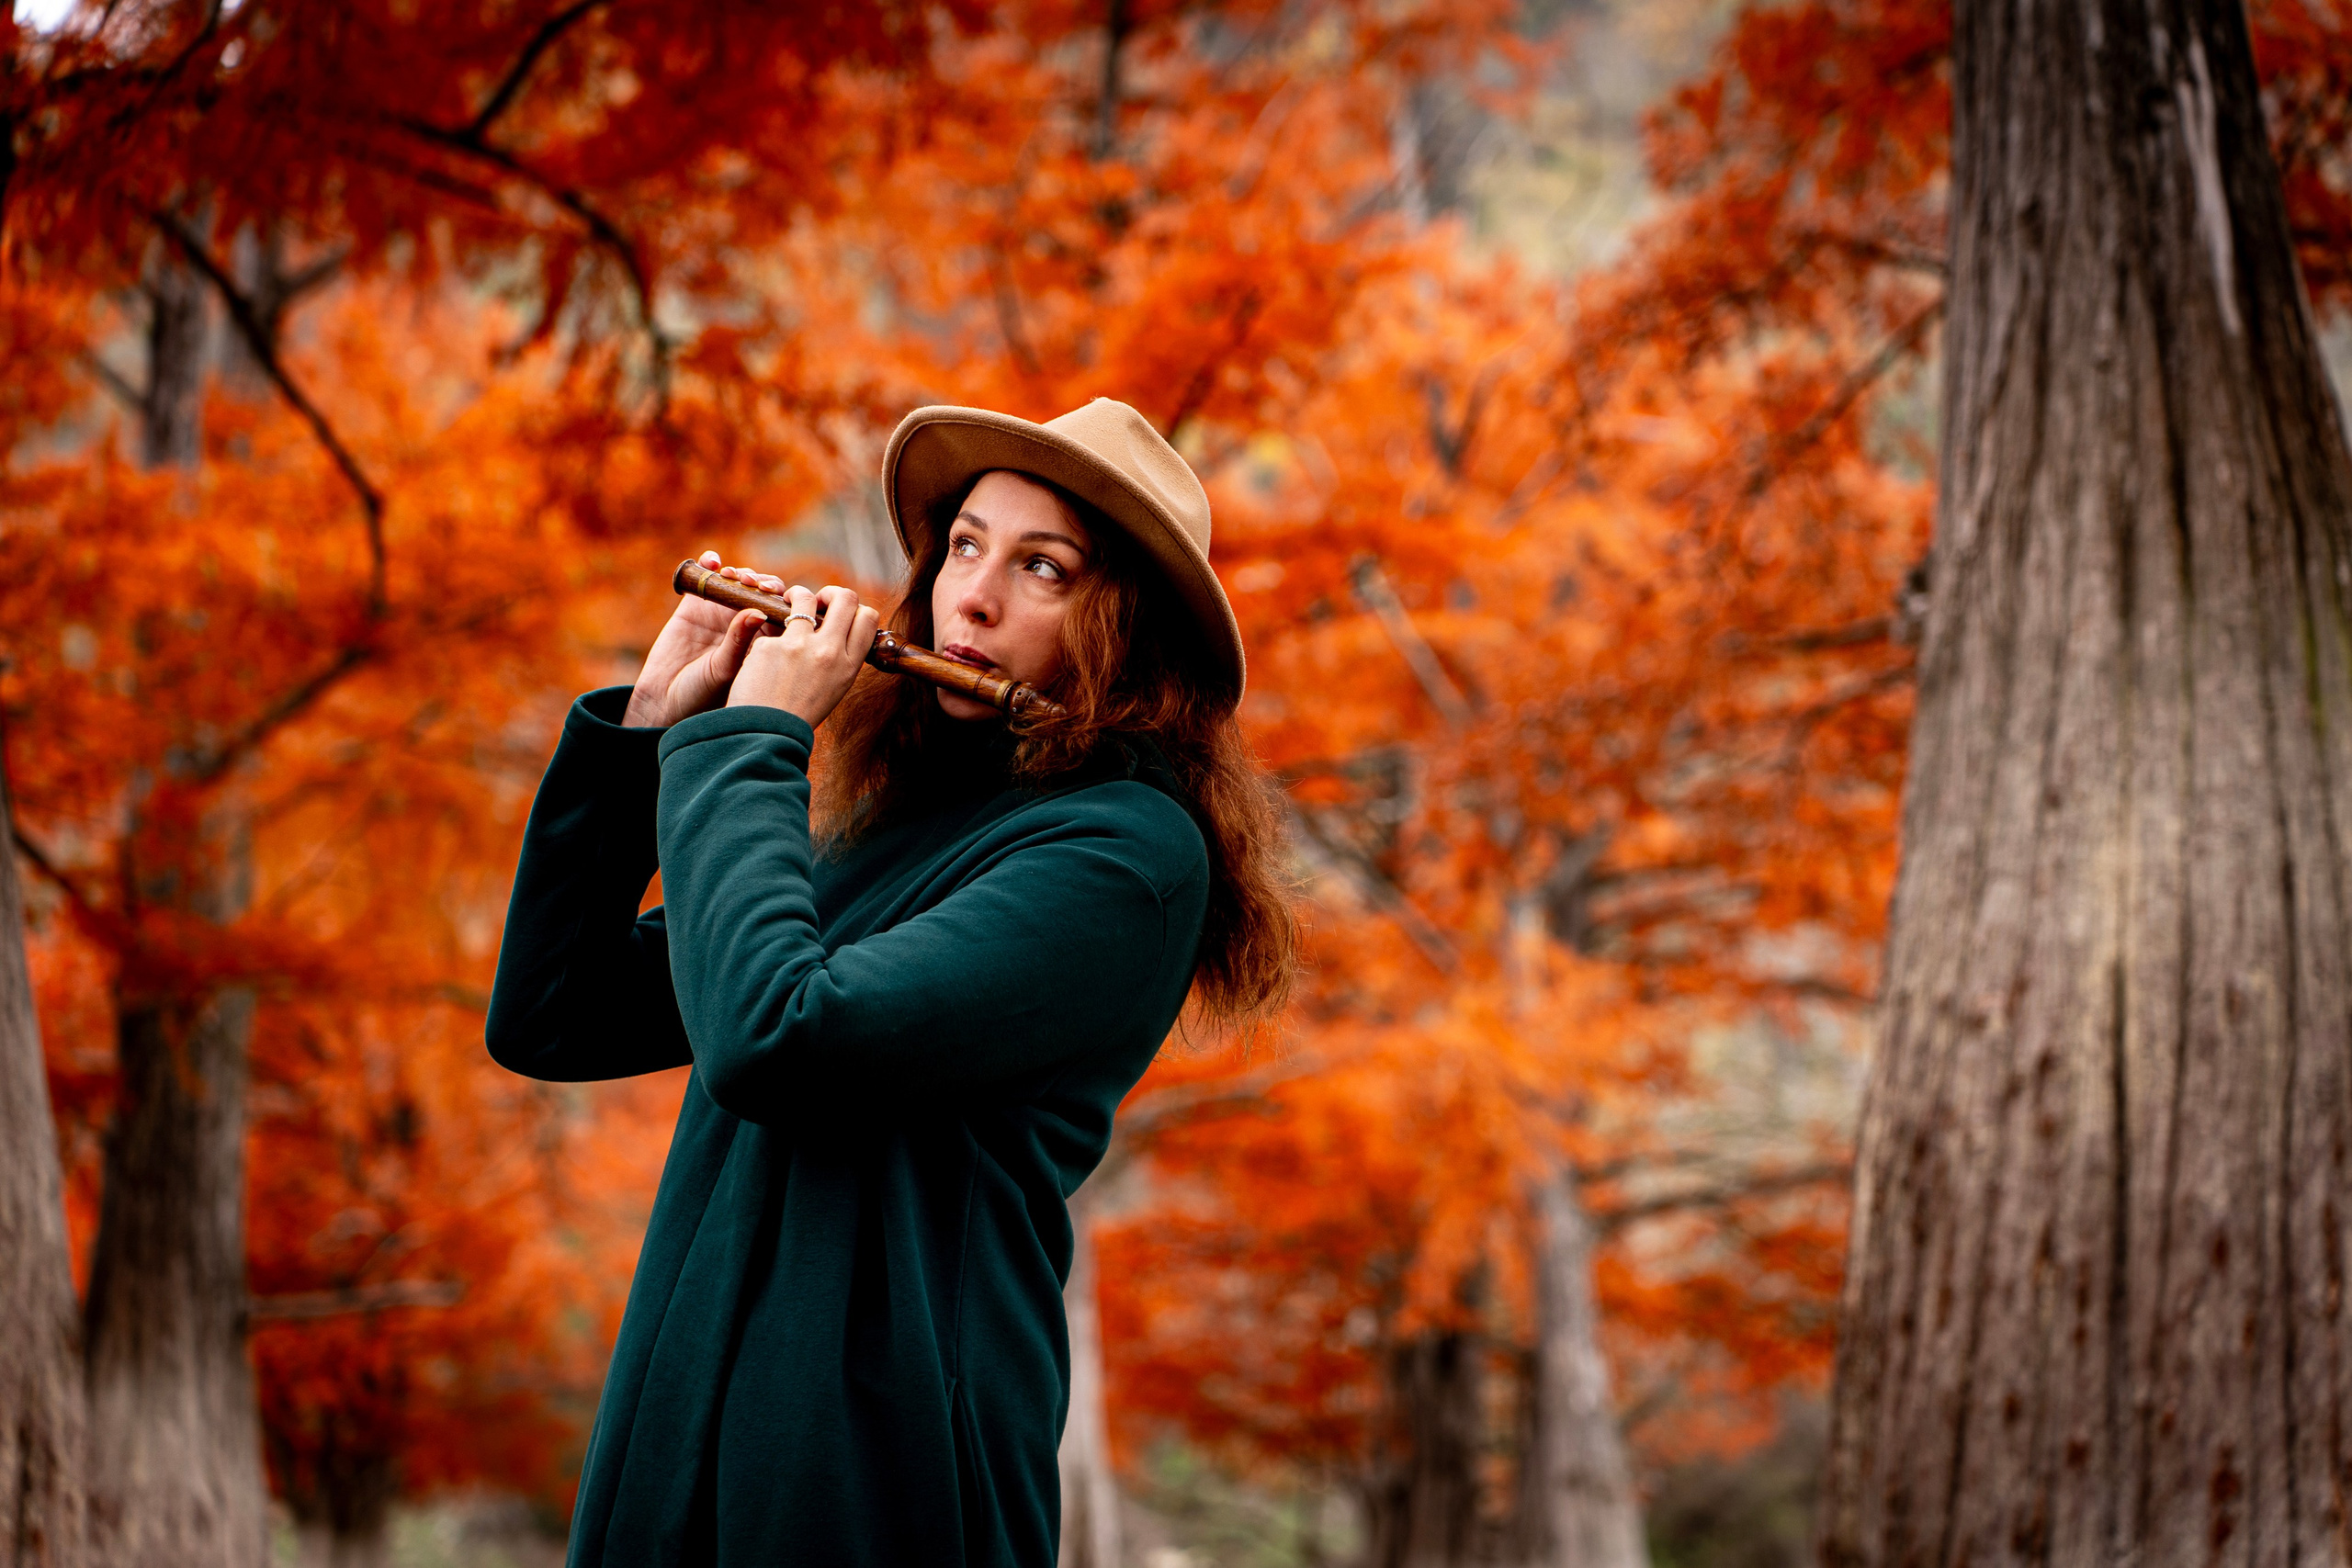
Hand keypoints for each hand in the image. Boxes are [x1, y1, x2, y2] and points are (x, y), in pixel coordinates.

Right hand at [623, 552, 787, 727]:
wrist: (664, 701)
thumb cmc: (703, 695)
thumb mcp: (725, 669)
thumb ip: (740, 641)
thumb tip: (759, 611)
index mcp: (764, 643)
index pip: (783, 614)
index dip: (784, 601)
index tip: (778, 596)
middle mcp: (745, 624)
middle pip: (763, 593)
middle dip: (763, 583)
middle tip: (756, 584)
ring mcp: (721, 613)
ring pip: (738, 581)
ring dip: (740, 573)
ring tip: (733, 576)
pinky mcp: (695, 604)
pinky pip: (706, 576)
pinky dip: (710, 563)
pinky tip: (712, 561)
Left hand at [726, 583, 881, 727]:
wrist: (766, 736)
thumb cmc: (798, 713)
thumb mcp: (833, 687)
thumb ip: (838, 658)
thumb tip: (836, 627)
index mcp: (849, 665)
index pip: (868, 617)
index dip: (854, 608)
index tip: (838, 613)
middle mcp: (830, 652)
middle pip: (845, 598)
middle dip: (830, 592)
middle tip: (816, 600)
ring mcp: (800, 647)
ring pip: (804, 597)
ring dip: (796, 595)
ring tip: (786, 603)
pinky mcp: (770, 646)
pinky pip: (769, 626)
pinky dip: (766, 635)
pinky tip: (761, 655)